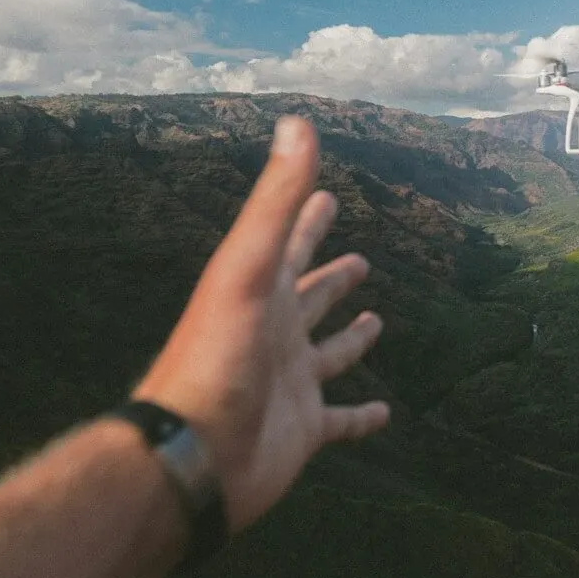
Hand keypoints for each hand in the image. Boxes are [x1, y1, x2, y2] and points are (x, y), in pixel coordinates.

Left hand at [134, 116, 388, 531]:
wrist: (192, 455)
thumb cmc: (215, 357)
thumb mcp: (247, 269)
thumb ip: (275, 201)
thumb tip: (297, 122)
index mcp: (261, 291)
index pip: (288, 242)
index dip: (307, 215)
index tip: (327, 193)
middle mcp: (275, 332)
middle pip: (310, 295)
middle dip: (331, 274)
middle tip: (359, 257)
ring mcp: (290, 382)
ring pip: (328, 353)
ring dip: (349, 337)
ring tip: (375, 319)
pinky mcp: (304, 430)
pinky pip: (341, 420)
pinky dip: (363, 417)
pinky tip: (385, 414)